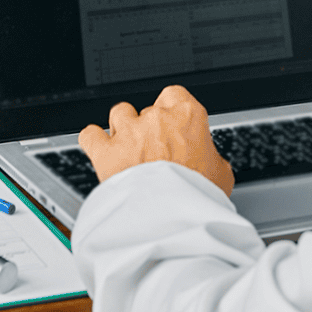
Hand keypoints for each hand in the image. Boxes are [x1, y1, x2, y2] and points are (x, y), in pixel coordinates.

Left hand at [78, 86, 235, 196]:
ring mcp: (129, 132)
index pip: (175, 95)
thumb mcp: (221, 176)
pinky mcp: (106, 151)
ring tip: (128, 148)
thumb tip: (211, 165)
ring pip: (119, 113)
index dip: (172, 110)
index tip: (174, 125)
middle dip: (149, 127)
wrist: (171, 216)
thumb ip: (212, 160)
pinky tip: (100, 149)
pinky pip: (91, 134)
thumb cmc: (197, 195)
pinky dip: (94, 141)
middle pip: (147, 108)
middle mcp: (156, 118)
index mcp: (187, 116)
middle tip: (156, 150)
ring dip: (122, 128)